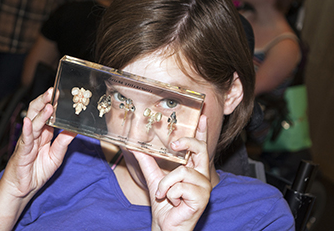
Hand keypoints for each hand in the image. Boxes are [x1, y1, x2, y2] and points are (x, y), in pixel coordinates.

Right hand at [1, 88, 75, 199]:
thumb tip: (74, 130)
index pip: (48, 115)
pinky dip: (27, 130)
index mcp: (43, 134)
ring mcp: (27, 142)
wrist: (22, 189)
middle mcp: (34, 135)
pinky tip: (29, 121)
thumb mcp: (56, 156)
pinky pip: (24, 139)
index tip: (61, 94)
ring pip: (33, 124)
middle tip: (53, 91)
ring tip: (48, 102)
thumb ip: (63, 142)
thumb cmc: (36, 172)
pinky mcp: (21, 153)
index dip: (53, 104)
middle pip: (38, 113)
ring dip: (41, 112)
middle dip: (45, 101)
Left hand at [133, 115, 211, 230]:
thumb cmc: (163, 203)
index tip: (203, 117)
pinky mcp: (202, 197)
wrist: (165, 225)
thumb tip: (134, 147)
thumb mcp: (153, 177)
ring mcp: (204, 186)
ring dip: (165, 184)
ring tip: (164, 194)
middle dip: (187, 142)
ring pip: (182, 172)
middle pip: (199, 149)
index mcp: (192, 169)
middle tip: (173, 144)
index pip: (199, 147)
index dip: (202, 132)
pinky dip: (170, 193)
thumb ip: (147, 161)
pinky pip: (180, 186)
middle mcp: (201, 175)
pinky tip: (173, 202)